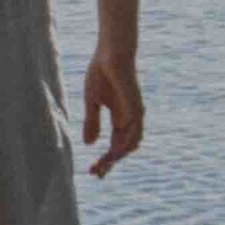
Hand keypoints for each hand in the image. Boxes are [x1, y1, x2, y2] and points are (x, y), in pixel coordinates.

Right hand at [82, 52, 144, 175]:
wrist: (111, 52)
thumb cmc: (102, 72)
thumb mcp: (92, 101)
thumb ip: (92, 122)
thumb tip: (89, 144)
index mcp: (120, 118)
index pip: (115, 145)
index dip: (106, 159)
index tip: (94, 171)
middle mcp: (130, 119)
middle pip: (124, 148)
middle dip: (110, 162)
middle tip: (96, 172)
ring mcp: (134, 113)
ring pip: (131, 143)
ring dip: (118, 156)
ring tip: (104, 164)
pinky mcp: (135, 105)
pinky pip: (134, 129)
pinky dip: (126, 142)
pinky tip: (114, 150)